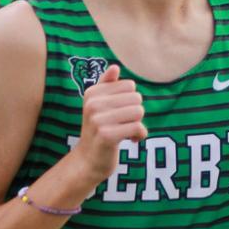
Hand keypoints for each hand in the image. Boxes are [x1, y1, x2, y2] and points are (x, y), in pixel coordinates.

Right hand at [75, 62, 146, 183]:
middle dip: (135, 113)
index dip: (130, 100)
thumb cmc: (98, 131)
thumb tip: (115, 67)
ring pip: (138, 111)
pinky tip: (132, 140)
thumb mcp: (99, 106)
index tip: (120, 113)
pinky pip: (138, 127)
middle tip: (124, 124)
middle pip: (136, 98)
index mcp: (92, 93)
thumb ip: (106, 86)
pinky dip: (140, 135)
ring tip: (126, 132)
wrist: (88, 161)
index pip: (129, 85)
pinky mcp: (107, 135)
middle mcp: (93, 104)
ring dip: (137, 124)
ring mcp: (98, 120)